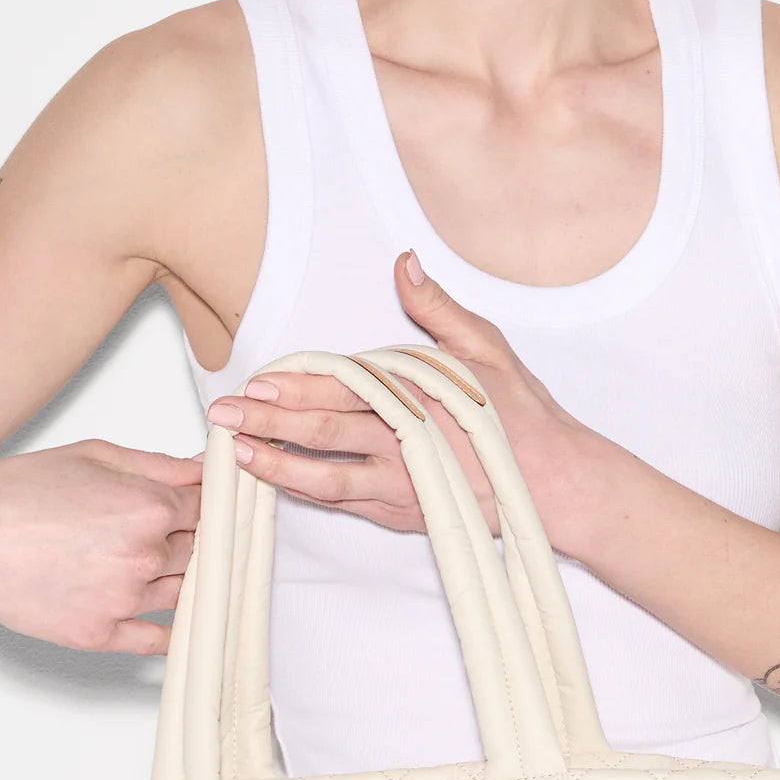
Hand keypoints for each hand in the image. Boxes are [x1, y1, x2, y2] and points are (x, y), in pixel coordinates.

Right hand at [0, 440, 202, 653]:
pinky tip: (179, 625)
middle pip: (201, 553)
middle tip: (196, 539)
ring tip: (183, 574)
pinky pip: (154, 641)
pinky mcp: (100, 633)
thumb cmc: (15, 491)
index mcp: (149, 508)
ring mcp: (124, 600)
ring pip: (183, 594)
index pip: (210, 511)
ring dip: (189, 583)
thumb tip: (204, 470)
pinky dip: (171, 634)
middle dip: (200, 543)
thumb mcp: (93, 455)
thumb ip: (158, 465)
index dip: (215, 509)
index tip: (219, 511)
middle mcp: (144, 557)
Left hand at [200, 250, 605, 551]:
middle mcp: (405, 443)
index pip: (347, 386)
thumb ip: (440, 311)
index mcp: (420, 396)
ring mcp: (402, 485)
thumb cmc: (524, 418)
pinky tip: (276, 483)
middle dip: (270, 423)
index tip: (259, 381)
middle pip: (326, 431)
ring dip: (278, 465)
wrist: (556, 487)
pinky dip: (307, 493)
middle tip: (223, 414)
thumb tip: (404, 265)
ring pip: (327, 478)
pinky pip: (346, 504)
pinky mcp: (404, 514)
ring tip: (236, 454)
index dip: (299, 385)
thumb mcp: (489, 351)